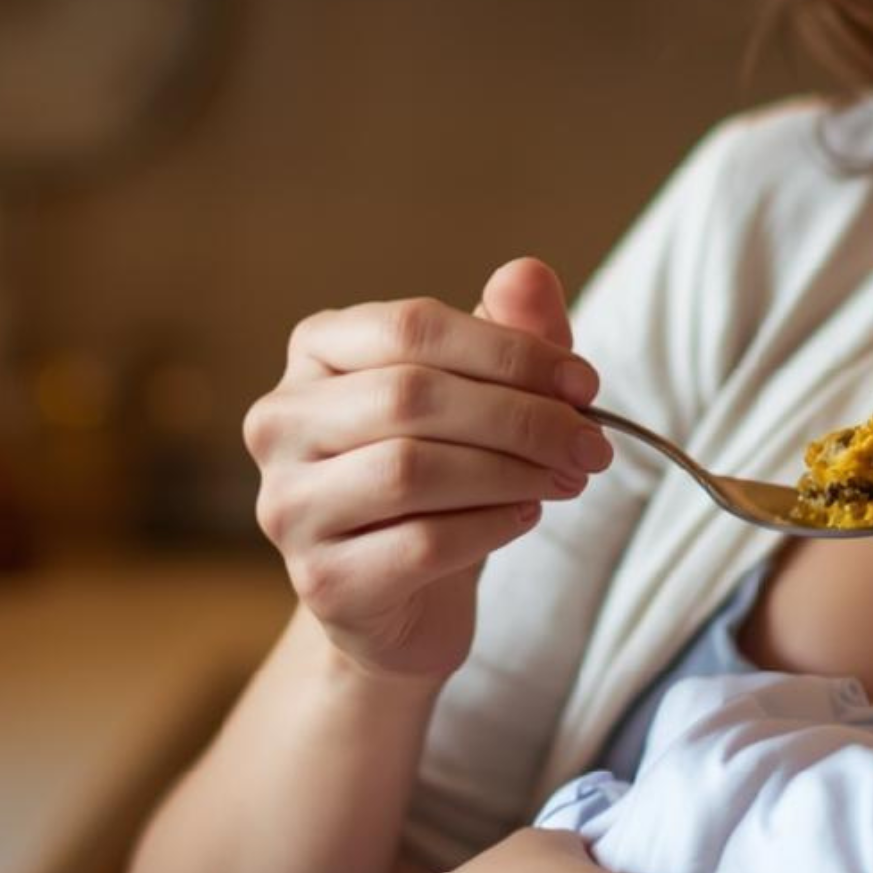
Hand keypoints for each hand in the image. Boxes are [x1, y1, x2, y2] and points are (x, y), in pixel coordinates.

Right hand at [243, 258, 611, 679]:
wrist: (405, 599)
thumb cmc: (443, 478)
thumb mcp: (482, 396)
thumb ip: (509, 332)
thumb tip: (530, 274)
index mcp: (316, 353)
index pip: (411, 326)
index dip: (510, 350)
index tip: (584, 383)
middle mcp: (281, 422)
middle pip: (411, 396)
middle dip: (521, 417)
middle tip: (591, 444)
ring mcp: (288, 505)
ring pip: (411, 470)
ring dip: (513, 472)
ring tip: (566, 479)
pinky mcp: (322, 581)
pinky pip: (421, 543)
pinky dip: (491, 526)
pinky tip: (523, 517)